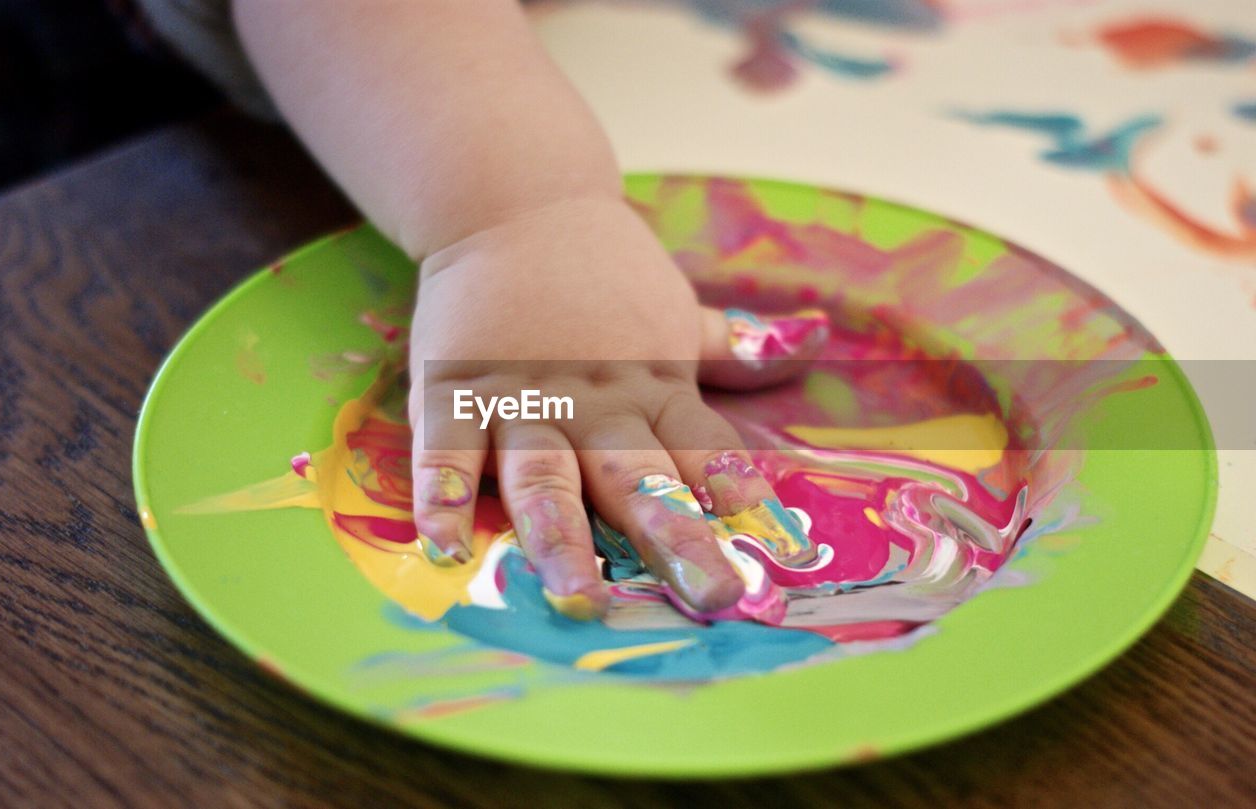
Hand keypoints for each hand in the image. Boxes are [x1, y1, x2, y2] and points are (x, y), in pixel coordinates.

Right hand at [408, 197, 827, 619]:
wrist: (514, 199)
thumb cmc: (602, 267)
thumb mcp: (677, 310)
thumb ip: (738, 346)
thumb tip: (816, 339)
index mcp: (654, 385)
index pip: (705, 448)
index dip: (735, 492)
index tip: (768, 546)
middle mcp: (596, 401)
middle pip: (639, 478)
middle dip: (675, 541)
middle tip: (710, 599)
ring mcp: (524, 398)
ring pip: (545, 476)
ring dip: (561, 536)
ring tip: (578, 594)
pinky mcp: (456, 391)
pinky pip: (449, 451)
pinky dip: (446, 496)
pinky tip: (445, 547)